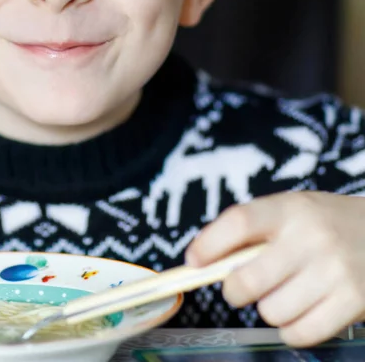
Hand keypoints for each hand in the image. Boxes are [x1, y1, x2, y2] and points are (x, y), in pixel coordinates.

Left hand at [185, 191, 364, 346]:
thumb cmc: (324, 223)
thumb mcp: (290, 209)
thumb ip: (250, 229)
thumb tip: (200, 259)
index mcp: (290, 208)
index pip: (239, 222)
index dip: (209, 245)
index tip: (193, 261)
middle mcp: (311, 237)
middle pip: (248, 280)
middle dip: (233, 290)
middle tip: (240, 287)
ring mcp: (335, 271)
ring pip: (271, 311)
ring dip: (269, 308)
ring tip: (283, 292)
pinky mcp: (354, 302)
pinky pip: (300, 333)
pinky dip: (291, 329)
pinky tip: (300, 310)